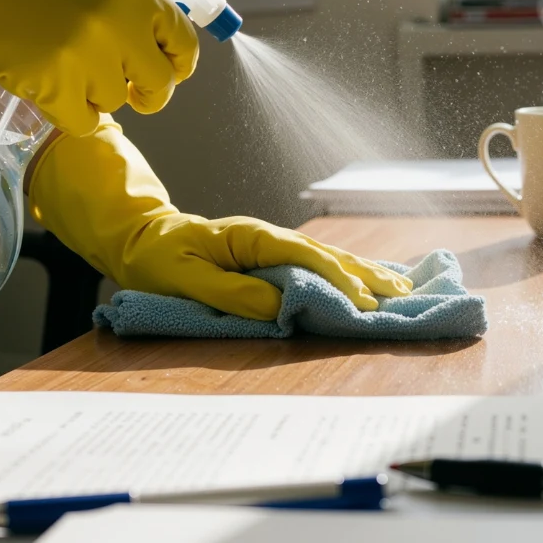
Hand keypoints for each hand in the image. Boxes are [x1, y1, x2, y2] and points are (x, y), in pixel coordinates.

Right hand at [0, 0, 197, 135]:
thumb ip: (125, 5)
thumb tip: (154, 44)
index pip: (182, 41)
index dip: (177, 63)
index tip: (166, 72)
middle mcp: (118, 23)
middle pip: (159, 83)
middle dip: (146, 94)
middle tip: (129, 93)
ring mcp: (88, 57)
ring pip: (115, 102)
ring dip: (92, 94)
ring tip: (60, 68)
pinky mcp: (57, 86)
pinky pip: (84, 121)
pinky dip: (68, 113)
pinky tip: (48, 89)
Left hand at [27, 116, 412, 320]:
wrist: (141, 239)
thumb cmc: (158, 259)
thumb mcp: (185, 279)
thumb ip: (230, 293)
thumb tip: (277, 307)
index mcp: (250, 236)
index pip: (303, 254)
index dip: (335, 276)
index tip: (362, 299)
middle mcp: (267, 237)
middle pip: (326, 254)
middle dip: (364, 274)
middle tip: (400, 294)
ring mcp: (271, 245)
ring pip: (326, 257)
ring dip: (363, 272)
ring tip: (401, 286)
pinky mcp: (270, 257)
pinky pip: (315, 263)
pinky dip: (346, 271)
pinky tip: (369, 277)